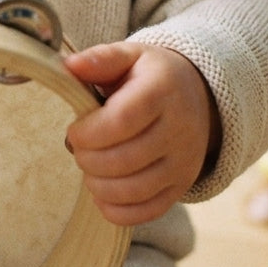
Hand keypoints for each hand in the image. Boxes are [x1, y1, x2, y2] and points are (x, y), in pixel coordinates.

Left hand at [63, 42, 220, 225]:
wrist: (198, 95)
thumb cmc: (151, 76)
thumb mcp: (130, 55)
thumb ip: (100, 59)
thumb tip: (69, 66)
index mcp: (162, 91)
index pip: (122, 121)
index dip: (89, 132)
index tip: (74, 130)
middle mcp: (179, 130)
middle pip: (125, 159)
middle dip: (88, 159)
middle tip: (78, 148)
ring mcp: (184, 162)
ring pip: (135, 190)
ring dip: (98, 185)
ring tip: (89, 167)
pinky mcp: (182, 185)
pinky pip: (148, 211)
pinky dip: (117, 210)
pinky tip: (102, 193)